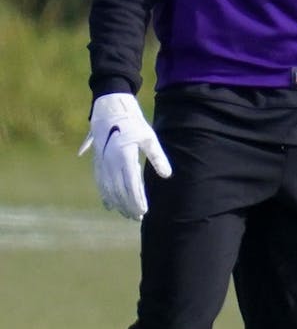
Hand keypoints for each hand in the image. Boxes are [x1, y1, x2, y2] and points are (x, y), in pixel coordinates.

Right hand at [78, 92, 171, 220]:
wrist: (109, 110)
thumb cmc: (133, 123)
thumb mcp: (149, 138)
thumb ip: (158, 157)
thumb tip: (167, 175)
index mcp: (124, 156)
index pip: (131, 185)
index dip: (137, 200)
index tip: (144, 212)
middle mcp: (110, 163)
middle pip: (119, 191)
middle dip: (128, 206)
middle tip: (137, 218)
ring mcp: (101, 163)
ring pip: (108, 189)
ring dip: (117, 204)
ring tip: (127, 214)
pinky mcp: (96, 162)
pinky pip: (100, 183)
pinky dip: (105, 196)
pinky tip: (110, 205)